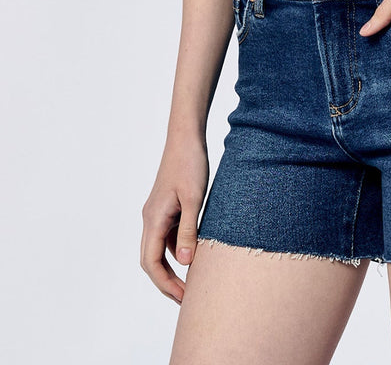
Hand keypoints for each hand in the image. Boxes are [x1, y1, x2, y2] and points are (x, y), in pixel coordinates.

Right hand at [140, 133, 208, 303]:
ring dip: (172, 267)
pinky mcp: (166, 207)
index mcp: (153, 219)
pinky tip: (194, 254)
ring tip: (192, 282)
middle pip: (151, 260)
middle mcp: (150, 218)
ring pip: (158, 249)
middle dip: (166, 282)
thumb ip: (189, 231)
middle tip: (188, 298)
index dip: (166, 284)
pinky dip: (177, 250)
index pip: (151, 263)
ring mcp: (157, 213)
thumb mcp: (195, 199)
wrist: (185, 137)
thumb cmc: (190, 164)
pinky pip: (167, 236)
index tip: (184, 297)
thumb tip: (184, 264)